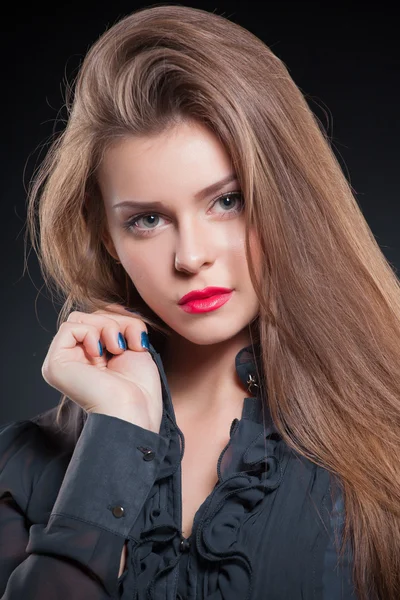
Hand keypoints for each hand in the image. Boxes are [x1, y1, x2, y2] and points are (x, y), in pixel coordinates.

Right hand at [41, 304, 162, 432]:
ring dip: (105, 327)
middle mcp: (74, 360)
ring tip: (116, 349)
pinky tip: (100, 353)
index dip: (121, 321)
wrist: (134, 411)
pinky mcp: (55, 364)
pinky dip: (90, 333)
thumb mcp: (134, 344)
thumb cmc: (140, 388)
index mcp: (91, 359)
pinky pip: (69, 327)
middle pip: (90, 316)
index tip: (138, 341)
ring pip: (80, 318)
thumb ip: (120, 324)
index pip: (99, 320)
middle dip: (114, 322)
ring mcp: (62, 362)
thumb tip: (112, 307)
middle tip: (126, 345)